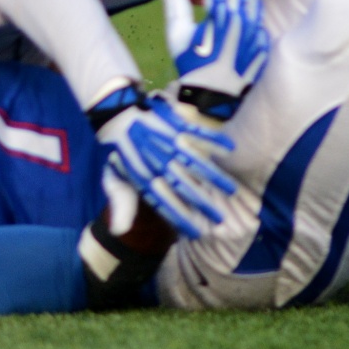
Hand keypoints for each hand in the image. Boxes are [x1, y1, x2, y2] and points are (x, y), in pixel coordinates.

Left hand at [95, 92, 235, 239]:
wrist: (117, 115)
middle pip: (184, 186)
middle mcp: (155, 160)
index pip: (162, 202)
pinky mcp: (174, 123)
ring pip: (195, 162)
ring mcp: (166, 141)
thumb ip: (121, 205)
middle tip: (221, 219)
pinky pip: (198, 132)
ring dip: (216, 176)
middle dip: (203, 203)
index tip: (197, 233)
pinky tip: (230, 148)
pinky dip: (214, 140)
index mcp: (141, 174)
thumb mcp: (115, 179)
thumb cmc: (121, 152)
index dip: (180, 218)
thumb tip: (117, 231)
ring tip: (233, 190)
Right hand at [162, 0, 269, 120]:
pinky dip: (254, 22)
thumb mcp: (177, 36)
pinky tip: (248, 24)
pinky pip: (261, 26)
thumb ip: (175, 6)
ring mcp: (254, 34)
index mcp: (218, 16)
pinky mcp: (262, 47)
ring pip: (256, 5)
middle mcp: (240, 21)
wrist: (212, 98)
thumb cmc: (191, 65)